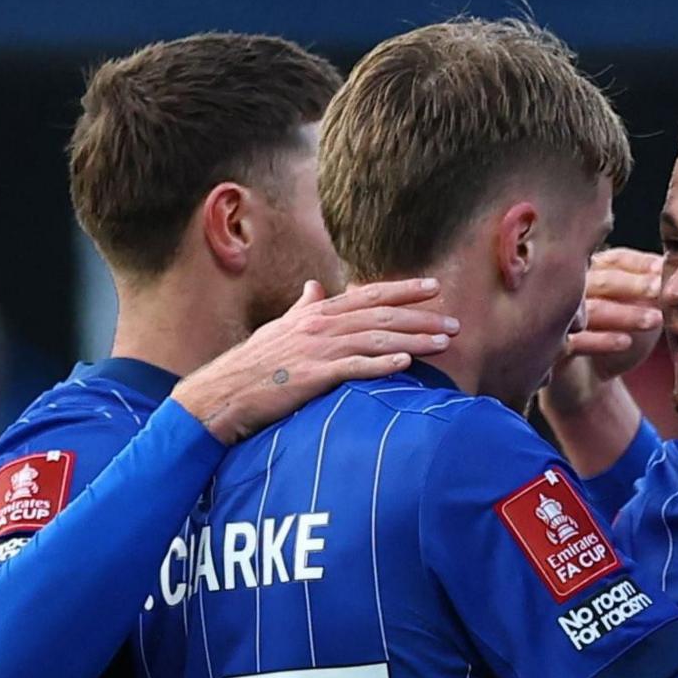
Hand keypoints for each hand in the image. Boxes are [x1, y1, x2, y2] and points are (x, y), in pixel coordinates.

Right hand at [172, 278, 448, 444]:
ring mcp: (316, 349)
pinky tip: (405, 364)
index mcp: (317, 312)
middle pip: (381, 315)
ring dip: (413, 340)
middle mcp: (320, 325)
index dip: (404, 290)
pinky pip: (353, 368)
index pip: (369, 295)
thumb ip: (304, 306)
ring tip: (444, 343)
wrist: (223, 392)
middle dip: (422, 318)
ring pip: (375, 339)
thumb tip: (315, 285)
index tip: (435, 288)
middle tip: (455, 323)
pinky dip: (380, 364)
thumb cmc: (254, 363)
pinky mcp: (311, 376)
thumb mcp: (280, 327)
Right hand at [549, 248, 663, 413]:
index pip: (614, 259)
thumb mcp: (635, 313)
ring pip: (592, 309)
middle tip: (660, 288)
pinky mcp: (553, 348)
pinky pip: (577, 341)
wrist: (586, 384)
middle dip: (633, 284)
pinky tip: (626, 342)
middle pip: (601, 280)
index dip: (639, 263)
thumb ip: (650, 291)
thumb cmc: (611, 340)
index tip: (663, 268)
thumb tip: (674, 269)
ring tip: (655, 320)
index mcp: (589, 274)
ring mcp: (557, 319)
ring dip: (625, 313)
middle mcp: (568, 291)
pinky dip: (602, 341)